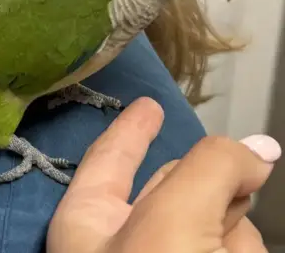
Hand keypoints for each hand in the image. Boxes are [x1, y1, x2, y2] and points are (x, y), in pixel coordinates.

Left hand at [47, 97, 280, 252]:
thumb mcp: (170, 221)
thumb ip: (210, 171)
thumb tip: (258, 152)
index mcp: (86, 219)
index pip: (110, 156)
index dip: (130, 128)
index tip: (149, 105)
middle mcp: (121, 244)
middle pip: (176, 187)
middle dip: (209, 185)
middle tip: (240, 184)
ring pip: (215, 222)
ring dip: (231, 231)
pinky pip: (235, 252)